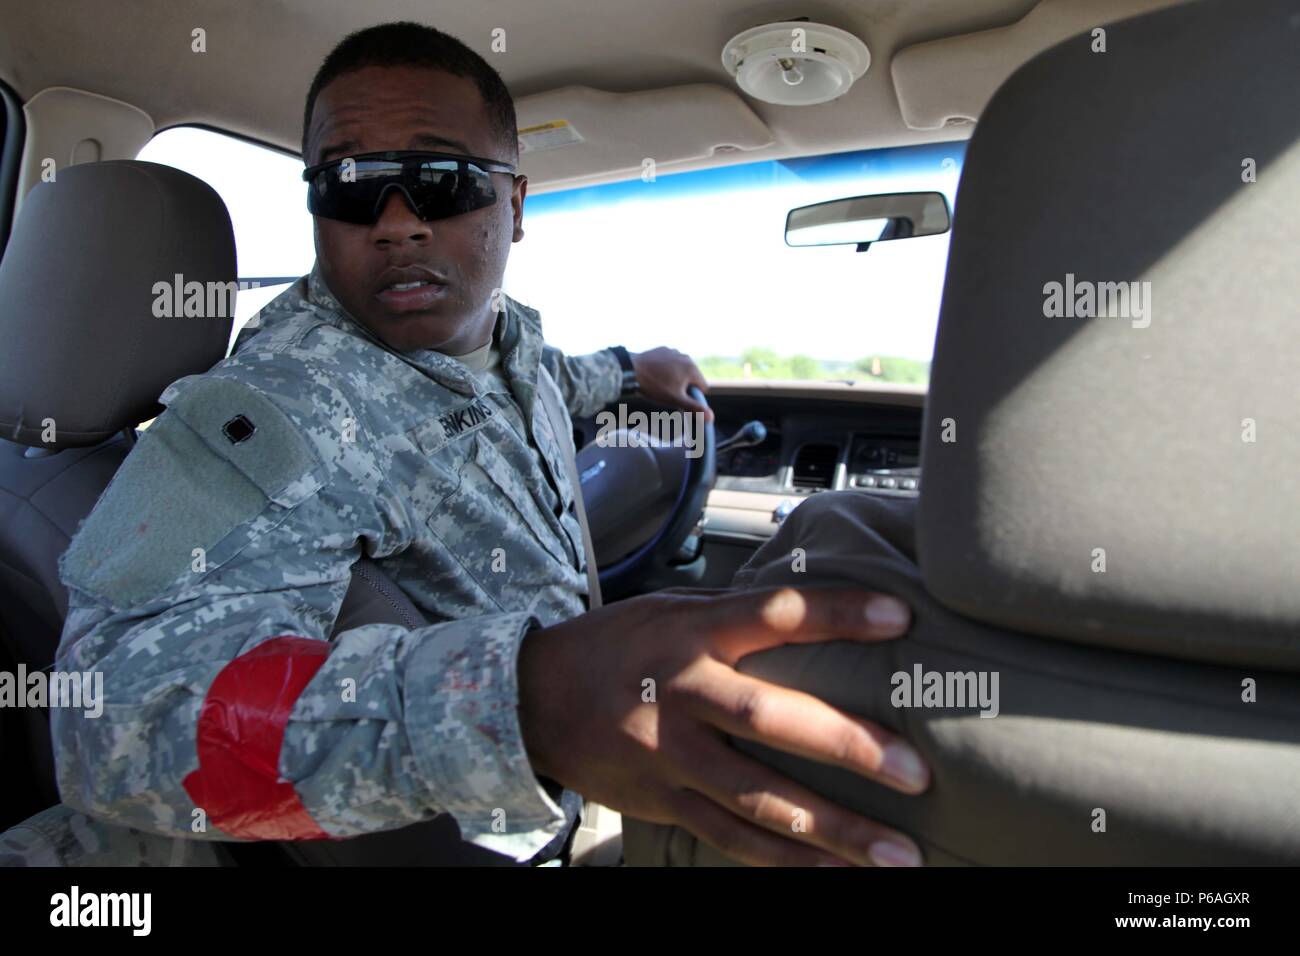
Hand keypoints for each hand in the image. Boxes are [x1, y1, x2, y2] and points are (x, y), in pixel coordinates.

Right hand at [517, 586, 928, 865]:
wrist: (532, 698)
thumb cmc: (614, 646)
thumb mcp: (670, 609)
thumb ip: (736, 616)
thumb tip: (819, 614)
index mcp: (690, 632)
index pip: (772, 614)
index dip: (837, 614)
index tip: (900, 618)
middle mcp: (681, 692)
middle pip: (769, 717)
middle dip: (846, 745)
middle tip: (914, 772)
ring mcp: (670, 754)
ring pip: (757, 797)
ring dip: (832, 828)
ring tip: (898, 853)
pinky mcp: (663, 801)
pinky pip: (731, 835)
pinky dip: (786, 859)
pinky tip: (835, 872)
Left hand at [631, 347, 713, 421]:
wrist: (631, 369)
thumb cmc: (654, 386)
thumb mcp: (675, 399)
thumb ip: (694, 407)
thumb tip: (711, 417)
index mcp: (692, 369)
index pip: (703, 387)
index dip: (694, 396)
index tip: (681, 399)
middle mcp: (686, 357)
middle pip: (692, 377)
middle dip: (685, 386)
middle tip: (669, 392)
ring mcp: (674, 351)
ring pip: (681, 369)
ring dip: (676, 377)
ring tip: (661, 383)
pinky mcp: (663, 349)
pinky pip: (670, 362)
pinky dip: (666, 368)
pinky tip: (656, 374)